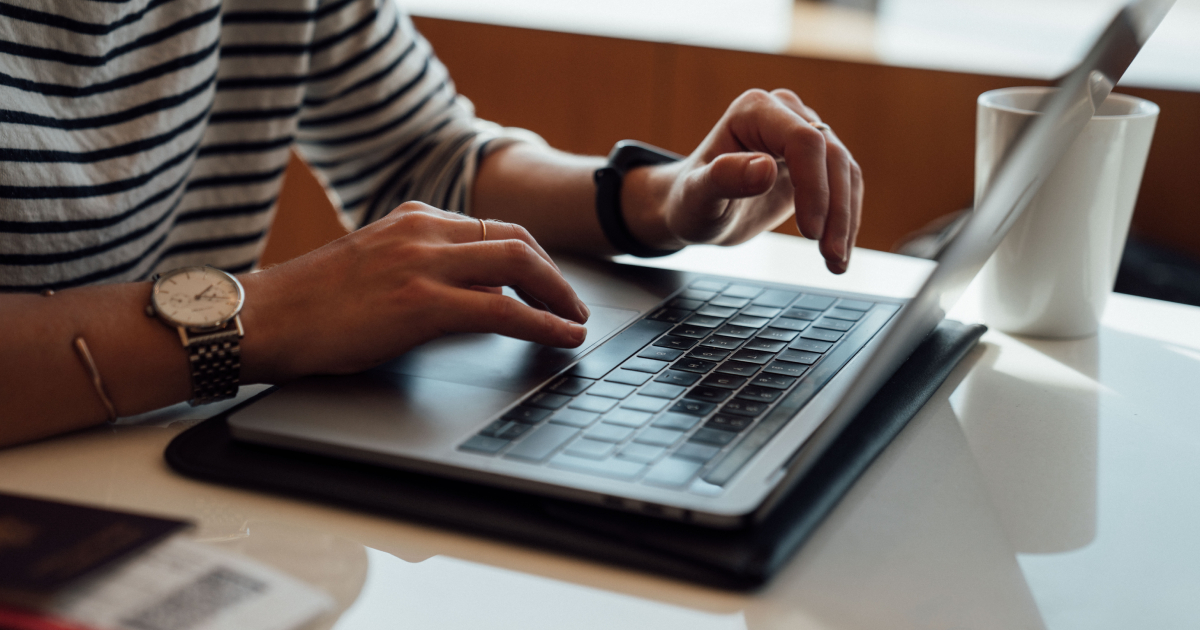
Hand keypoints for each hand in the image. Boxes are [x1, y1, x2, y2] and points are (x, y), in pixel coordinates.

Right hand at [239, 203, 589, 382]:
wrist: (261, 317)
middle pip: (517, 240)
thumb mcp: (374, 266)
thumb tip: (477, 294)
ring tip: (575, 322)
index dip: (532, 257)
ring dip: (558, 296)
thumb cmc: (309, 304)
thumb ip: (423, 268)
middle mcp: (423, 231)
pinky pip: (503, 312)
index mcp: (412, 218)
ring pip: (519, 266)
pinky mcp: (421, 303)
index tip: (549, 281)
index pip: (493, 228)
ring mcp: (423, 263)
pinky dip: (543, 324)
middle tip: (573, 304)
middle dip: (555, 274)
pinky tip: (562, 338)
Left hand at [624, 89, 862, 273]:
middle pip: (831, 156)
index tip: (809, 232)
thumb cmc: (690, 200)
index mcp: (754, 111)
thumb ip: (724, 178)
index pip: (803, 140)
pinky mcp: (816, 162)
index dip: (814, 186)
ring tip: (836, 262)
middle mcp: (784, 113)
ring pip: (845, 172)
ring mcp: (804, 134)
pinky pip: (844, 186)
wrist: (697, 211)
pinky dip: (846, 220)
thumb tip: (766, 169)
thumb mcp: (697, 196)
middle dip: (835, 209)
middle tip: (830, 256)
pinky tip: (838, 253)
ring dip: (846, 220)